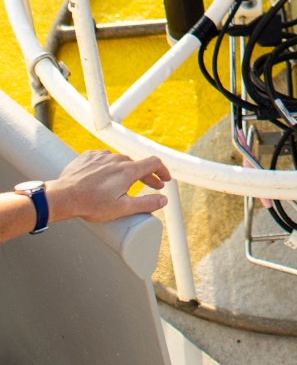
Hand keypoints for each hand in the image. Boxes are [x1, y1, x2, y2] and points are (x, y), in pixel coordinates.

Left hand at [47, 149, 170, 224]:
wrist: (63, 197)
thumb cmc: (92, 204)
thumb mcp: (123, 208)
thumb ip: (146, 203)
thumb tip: (163, 200)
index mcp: (128, 170)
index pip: (154, 163)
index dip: (163, 171)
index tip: (165, 180)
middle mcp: (117, 158)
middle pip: (137, 164)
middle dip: (146, 175)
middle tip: (151, 186)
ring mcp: (101, 155)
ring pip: (119, 161)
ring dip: (125, 171)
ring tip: (123, 184)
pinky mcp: (88, 156)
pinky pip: (103, 158)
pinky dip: (108, 167)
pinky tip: (103, 177)